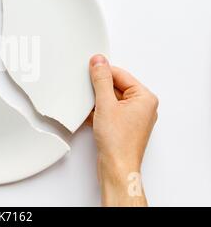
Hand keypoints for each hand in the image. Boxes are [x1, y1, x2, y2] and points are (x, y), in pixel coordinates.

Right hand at [88, 55, 157, 205]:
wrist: (117, 168)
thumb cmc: (118, 142)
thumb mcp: (106, 104)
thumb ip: (101, 80)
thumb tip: (99, 62)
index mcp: (145, 97)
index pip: (121, 75)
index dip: (103, 72)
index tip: (89, 68)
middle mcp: (142, 106)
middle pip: (116, 86)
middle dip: (99, 88)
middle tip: (87, 89)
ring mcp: (133, 117)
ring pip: (111, 99)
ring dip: (97, 101)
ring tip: (90, 106)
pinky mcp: (123, 126)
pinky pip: (109, 111)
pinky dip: (98, 111)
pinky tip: (90, 115)